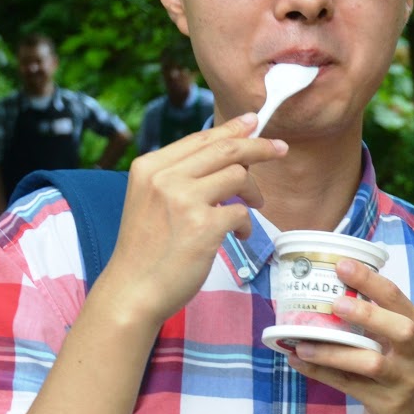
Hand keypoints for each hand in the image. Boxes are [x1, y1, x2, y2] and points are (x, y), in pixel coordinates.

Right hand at [98, 113, 282, 326]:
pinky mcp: (203, 226)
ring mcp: (183, 200)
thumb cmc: (146, 250)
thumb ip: (178, 177)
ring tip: (252, 206)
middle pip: (225, 149)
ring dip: (252, 192)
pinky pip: (241, 213)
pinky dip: (246, 225)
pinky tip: (239, 236)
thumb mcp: (151, 200)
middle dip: (259, 146)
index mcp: (149, 167)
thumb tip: (225, 157)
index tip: (254, 123)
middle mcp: (164, 178)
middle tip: (281, 148)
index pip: (200, 138)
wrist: (133, 290)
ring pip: (238, 176)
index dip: (232, 129)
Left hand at [284, 256, 413, 413]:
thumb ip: (375, 319)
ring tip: (303, 343)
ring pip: (371, 363)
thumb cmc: (397, 369)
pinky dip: (321, 373)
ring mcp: (403, 380)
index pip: (397, 298)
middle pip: (400, 330)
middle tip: (336, 304)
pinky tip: (297, 361)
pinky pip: (348, 385)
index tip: (341, 264)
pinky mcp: (385, 403)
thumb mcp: (396, 341)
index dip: (369, 280)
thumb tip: (326, 288)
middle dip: (369, 314)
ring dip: (334, 352)